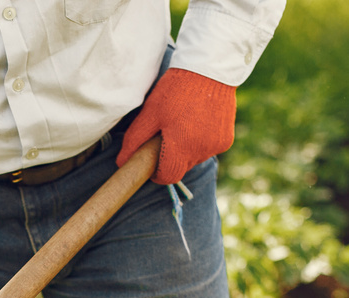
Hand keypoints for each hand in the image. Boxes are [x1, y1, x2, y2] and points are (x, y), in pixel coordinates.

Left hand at [116, 68, 236, 185]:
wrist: (210, 70)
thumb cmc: (175, 90)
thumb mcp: (150, 113)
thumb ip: (135, 140)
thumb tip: (121, 162)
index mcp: (181, 147)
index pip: (167, 177)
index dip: (156, 173)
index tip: (151, 161)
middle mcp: (201, 151)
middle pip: (180, 169)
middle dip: (170, 160)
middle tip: (164, 137)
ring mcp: (216, 146)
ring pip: (194, 159)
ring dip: (185, 150)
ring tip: (181, 126)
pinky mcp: (226, 140)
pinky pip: (208, 149)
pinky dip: (200, 142)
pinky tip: (196, 123)